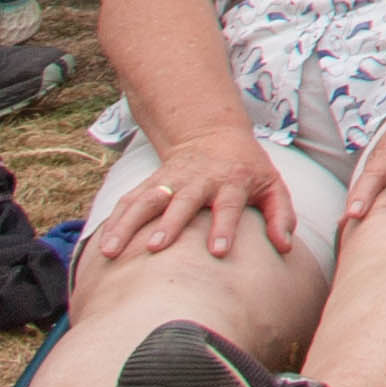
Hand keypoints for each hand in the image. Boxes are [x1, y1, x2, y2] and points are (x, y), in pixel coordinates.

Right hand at [98, 130, 299, 262]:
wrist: (213, 135)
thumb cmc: (248, 169)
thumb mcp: (273, 185)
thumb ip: (281, 215)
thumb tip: (285, 247)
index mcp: (232, 182)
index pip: (229, 206)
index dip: (224, 227)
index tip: (218, 251)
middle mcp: (199, 180)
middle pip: (182, 203)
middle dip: (169, 225)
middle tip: (156, 248)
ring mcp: (171, 180)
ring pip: (146, 201)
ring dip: (128, 225)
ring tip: (111, 251)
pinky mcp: (151, 182)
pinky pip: (129, 201)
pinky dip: (114, 220)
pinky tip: (101, 243)